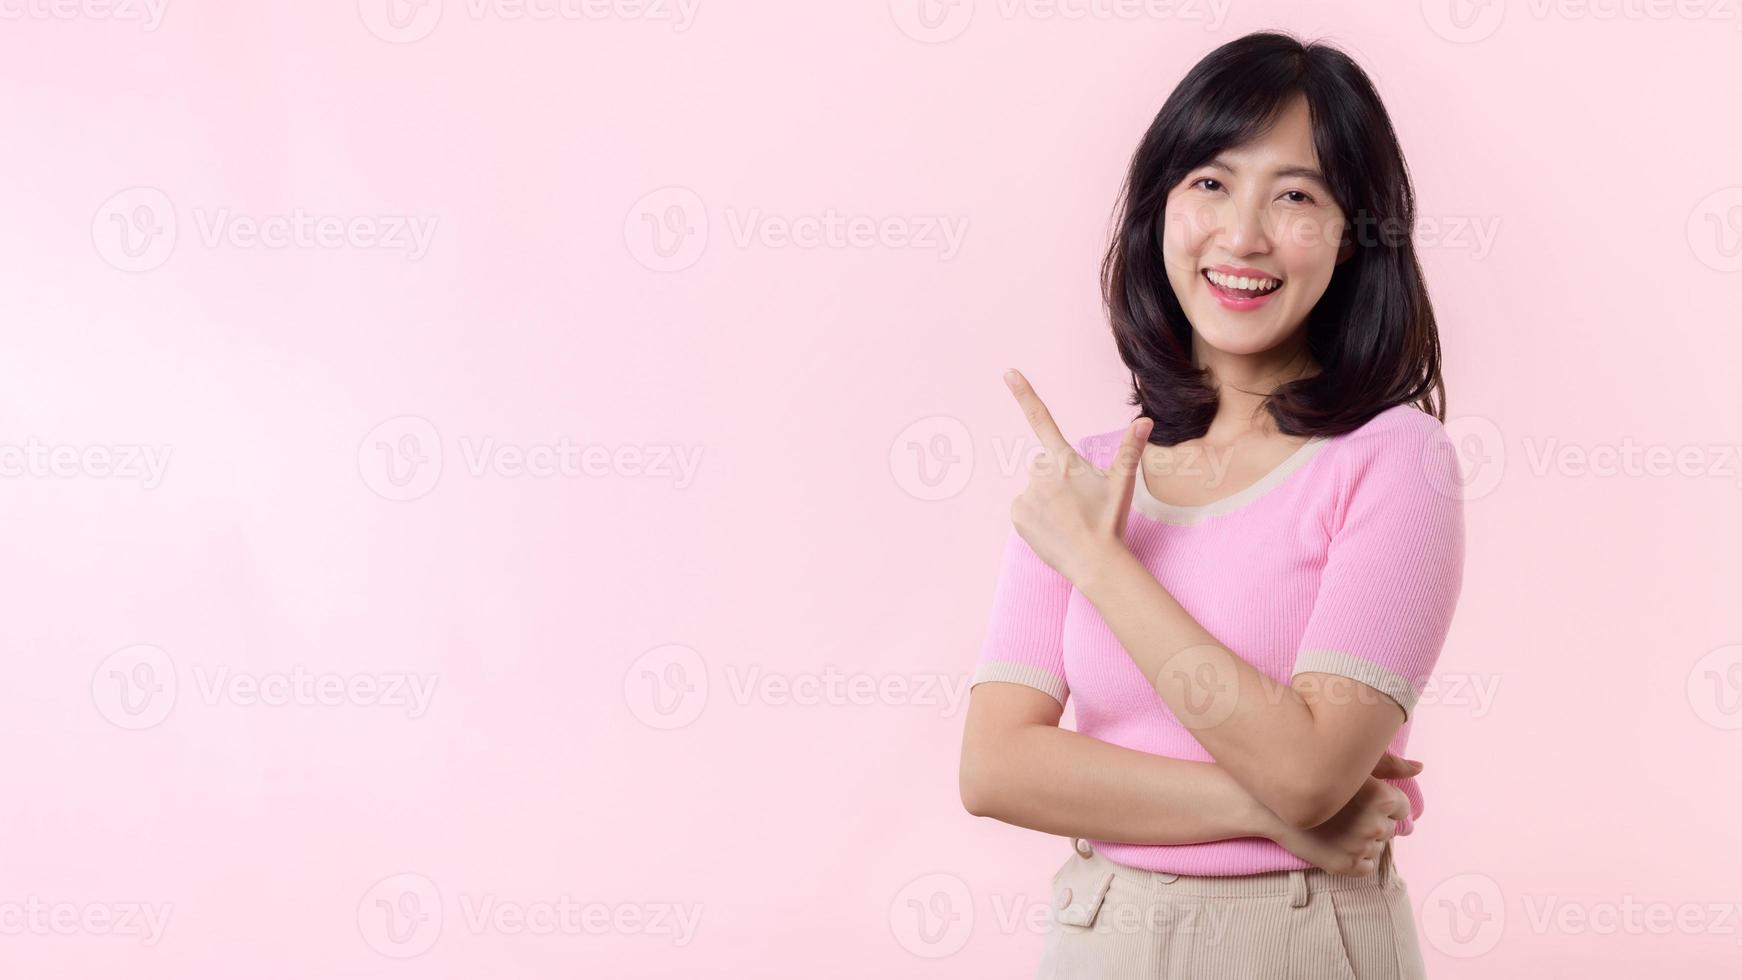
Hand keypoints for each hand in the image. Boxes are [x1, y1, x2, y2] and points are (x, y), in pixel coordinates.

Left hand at [1002, 368, 1153, 586]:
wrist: (1095, 563)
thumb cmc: (1110, 521)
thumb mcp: (1122, 484)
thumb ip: (1130, 449)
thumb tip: (1146, 420)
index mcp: (1066, 460)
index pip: (1042, 419)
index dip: (1024, 394)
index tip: (1007, 372)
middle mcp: (1042, 472)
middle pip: (1044, 465)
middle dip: (1056, 478)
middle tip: (1077, 503)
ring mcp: (1027, 494)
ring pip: (1034, 488)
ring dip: (1047, 499)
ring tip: (1067, 519)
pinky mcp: (1017, 514)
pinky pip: (1023, 507)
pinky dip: (1035, 515)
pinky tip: (1053, 528)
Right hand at [1261, 753, 1418, 876]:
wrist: (1268, 803)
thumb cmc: (1310, 775)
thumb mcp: (1350, 764)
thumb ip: (1389, 764)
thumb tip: (1420, 768)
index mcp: (1382, 797)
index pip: (1402, 807)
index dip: (1383, 802)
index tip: (1360, 798)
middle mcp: (1375, 825)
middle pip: (1389, 827)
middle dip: (1372, 820)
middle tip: (1344, 812)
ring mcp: (1360, 849)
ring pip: (1376, 846)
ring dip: (1363, 839)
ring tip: (1336, 825)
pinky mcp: (1345, 867)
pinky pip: (1365, 866)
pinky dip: (1355, 858)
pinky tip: (1334, 842)